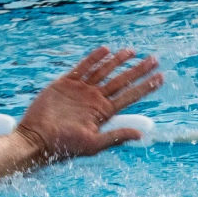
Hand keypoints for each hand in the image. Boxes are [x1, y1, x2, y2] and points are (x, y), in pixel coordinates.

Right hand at [17, 47, 162, 160]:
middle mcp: (94, 99)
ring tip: (133, 51)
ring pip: (104, 71)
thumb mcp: (93, 144)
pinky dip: (94, 58)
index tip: (161, 77)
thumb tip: (142, 135)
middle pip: (121, 81)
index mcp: (103, 113)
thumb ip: (117, 136)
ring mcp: (81, 90)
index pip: (130, 96)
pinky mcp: (65, 84)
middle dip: (138, 70)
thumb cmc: (63, 146)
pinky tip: (106, 50)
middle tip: (155, 59)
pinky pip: (83, 67)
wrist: (36, 138)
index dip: (145, 86)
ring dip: (119, 61)